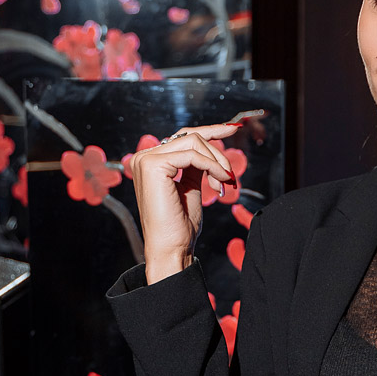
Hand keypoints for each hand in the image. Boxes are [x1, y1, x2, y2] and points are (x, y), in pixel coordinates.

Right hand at [131, 121, 241, 279]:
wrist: (171, 247)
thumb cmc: (180, 224)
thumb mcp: (190, 187)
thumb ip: (194, 166)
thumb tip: (209, 148)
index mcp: (150, 161)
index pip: (183, 137)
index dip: (210, 130)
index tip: (232, 128)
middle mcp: (144, 157)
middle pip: (191, 137)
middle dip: (218, 155)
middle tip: (230, 178)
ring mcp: (146, 159)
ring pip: (195, 143)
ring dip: (217, 163)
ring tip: (224, 184)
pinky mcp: (153, 165)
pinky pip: (194, 155)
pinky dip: (212, 167)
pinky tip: (220, 182)